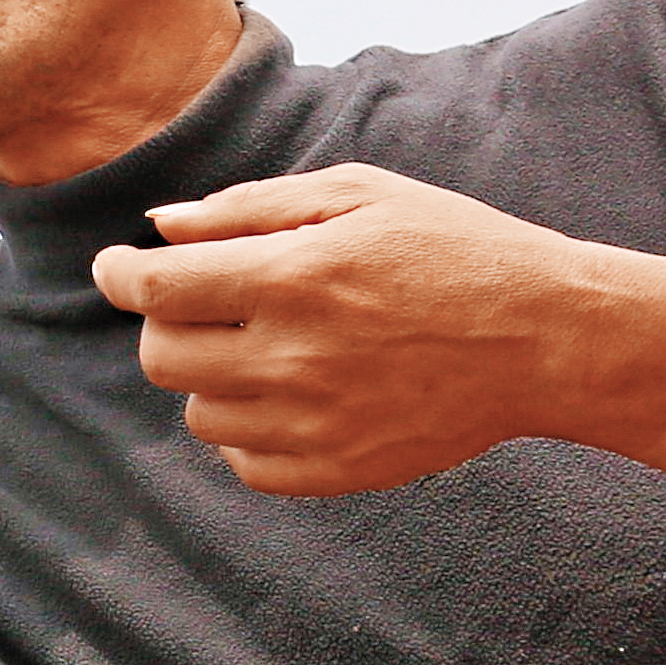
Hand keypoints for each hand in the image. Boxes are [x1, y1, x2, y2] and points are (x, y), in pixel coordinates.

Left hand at [90, 163, 632, 496]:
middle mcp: (293, 359)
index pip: (154, 287)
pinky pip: (244, 464)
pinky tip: (292, 394)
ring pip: (198, 413)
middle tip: (208, 300)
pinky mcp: (337, 470)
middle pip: (160, 356)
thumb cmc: (455, 249)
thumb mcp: (361, 195)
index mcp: (293, 279)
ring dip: (213, 376)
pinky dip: (249, 431)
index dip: (119, 273)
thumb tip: (161, 226)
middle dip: (168, 322)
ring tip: (272, 344)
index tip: (117, 266)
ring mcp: (314, 424)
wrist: (548, 338)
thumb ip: (249, 208)